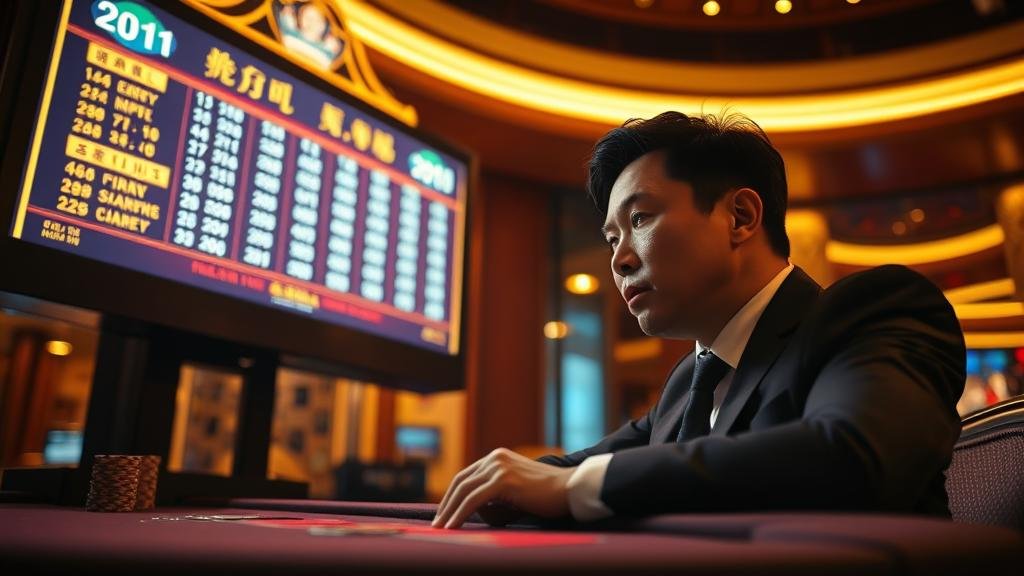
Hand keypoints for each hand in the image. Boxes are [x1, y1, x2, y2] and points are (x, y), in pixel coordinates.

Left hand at [432, 448, 575, 528]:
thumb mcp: (514, 491)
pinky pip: (474, 500)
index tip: (443, 513)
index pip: (466, 476)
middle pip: (460, 482)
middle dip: (446, 504)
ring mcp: (499, 466)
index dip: (451, 496)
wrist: (570, 489)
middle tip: (436, 524)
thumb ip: (493, 496)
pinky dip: (461, 514)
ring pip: (464, 490)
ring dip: (449, 511)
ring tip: (441, 528)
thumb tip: (473, 511)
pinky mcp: (503, 479)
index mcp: (497, 457)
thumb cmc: (545, 496)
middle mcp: (495, 457)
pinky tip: (453, 526)